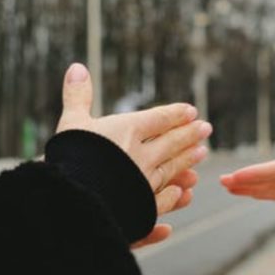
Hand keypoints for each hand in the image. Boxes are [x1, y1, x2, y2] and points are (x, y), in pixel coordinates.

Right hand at [56, 63, 212, 246]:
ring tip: (202, 152)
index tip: (191, 111)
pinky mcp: (141, 208)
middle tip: (207, 128)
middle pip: (172, 142)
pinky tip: (183, 193)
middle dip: (189, 134)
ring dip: (188, 159)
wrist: (70, 201)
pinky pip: (163, 200)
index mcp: (128, 131)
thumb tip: (77, 67)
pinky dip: (175, 195)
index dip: (176, 114)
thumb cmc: (67, 158)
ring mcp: (144, 183)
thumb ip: (78, 96)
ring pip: (172, 168)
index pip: (159, 119)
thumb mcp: (71, 123)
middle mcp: (142, 155)